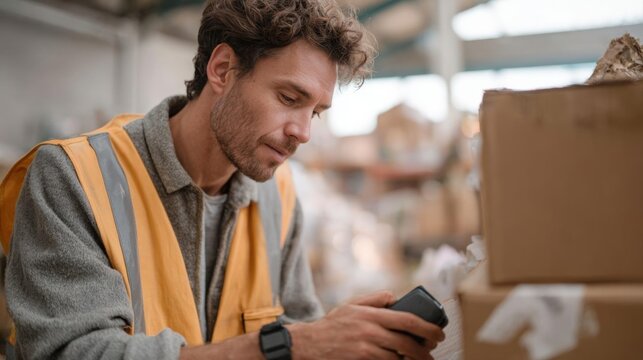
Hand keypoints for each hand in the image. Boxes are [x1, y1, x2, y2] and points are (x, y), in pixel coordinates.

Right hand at [288, 291, 445, 359]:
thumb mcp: (352, 305)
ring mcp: (366, 349)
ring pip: (399, 358)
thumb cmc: (332, 325)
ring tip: (420, 359)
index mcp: (371, 314)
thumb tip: (395, 297)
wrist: (310, 344)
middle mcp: (370, 331)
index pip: (407, 320)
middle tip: (432, 351)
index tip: (439, 333)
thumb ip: (374, 299)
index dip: (427, 328)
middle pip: (408, 343)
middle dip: (425, 349)